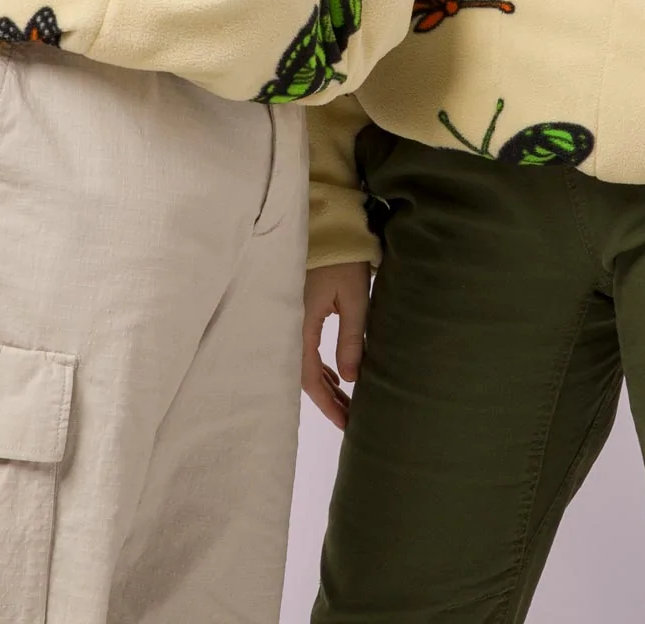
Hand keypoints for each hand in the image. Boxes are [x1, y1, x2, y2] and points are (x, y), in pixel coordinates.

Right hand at [302, 261, 370, 430]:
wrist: (327, 221)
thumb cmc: (343, 257)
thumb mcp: (353, 297)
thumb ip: (350, 338)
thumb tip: (350, 380)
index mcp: (301, 324)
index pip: (310, 377)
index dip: (327, 403)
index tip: (346, 423)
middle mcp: (291, 324)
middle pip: (304, 374)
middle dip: (327, 399)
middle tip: (350, 419)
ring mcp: (293, 316)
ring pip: (304, 362)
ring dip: (324, 383)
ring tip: (345, 401)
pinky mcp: (299, 308)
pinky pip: (305, 347)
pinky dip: (320, 365)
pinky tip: (336, 374)